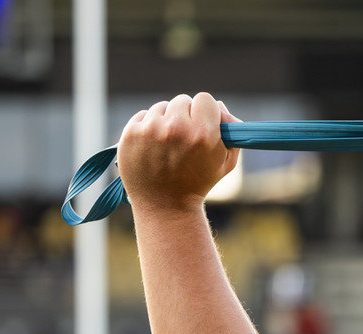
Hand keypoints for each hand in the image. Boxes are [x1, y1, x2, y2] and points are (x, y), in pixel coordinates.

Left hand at [118, 92, 239, 214]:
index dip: (205, 112)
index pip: (205, 99)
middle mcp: (176, 128)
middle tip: (184, 139)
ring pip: (162, 107)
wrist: (166, 206)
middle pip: (183, 100)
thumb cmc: (199, 183)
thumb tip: (220, 107)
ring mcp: (151, 130)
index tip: (202, 125)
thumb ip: (231, 131)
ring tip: (168, 146)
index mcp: (202, 133)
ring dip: (166, 121)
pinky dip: (148, 127)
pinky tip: (153, 147)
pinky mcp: (131, 133)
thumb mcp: (226, 161)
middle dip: (186, 116)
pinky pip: (143, 116)